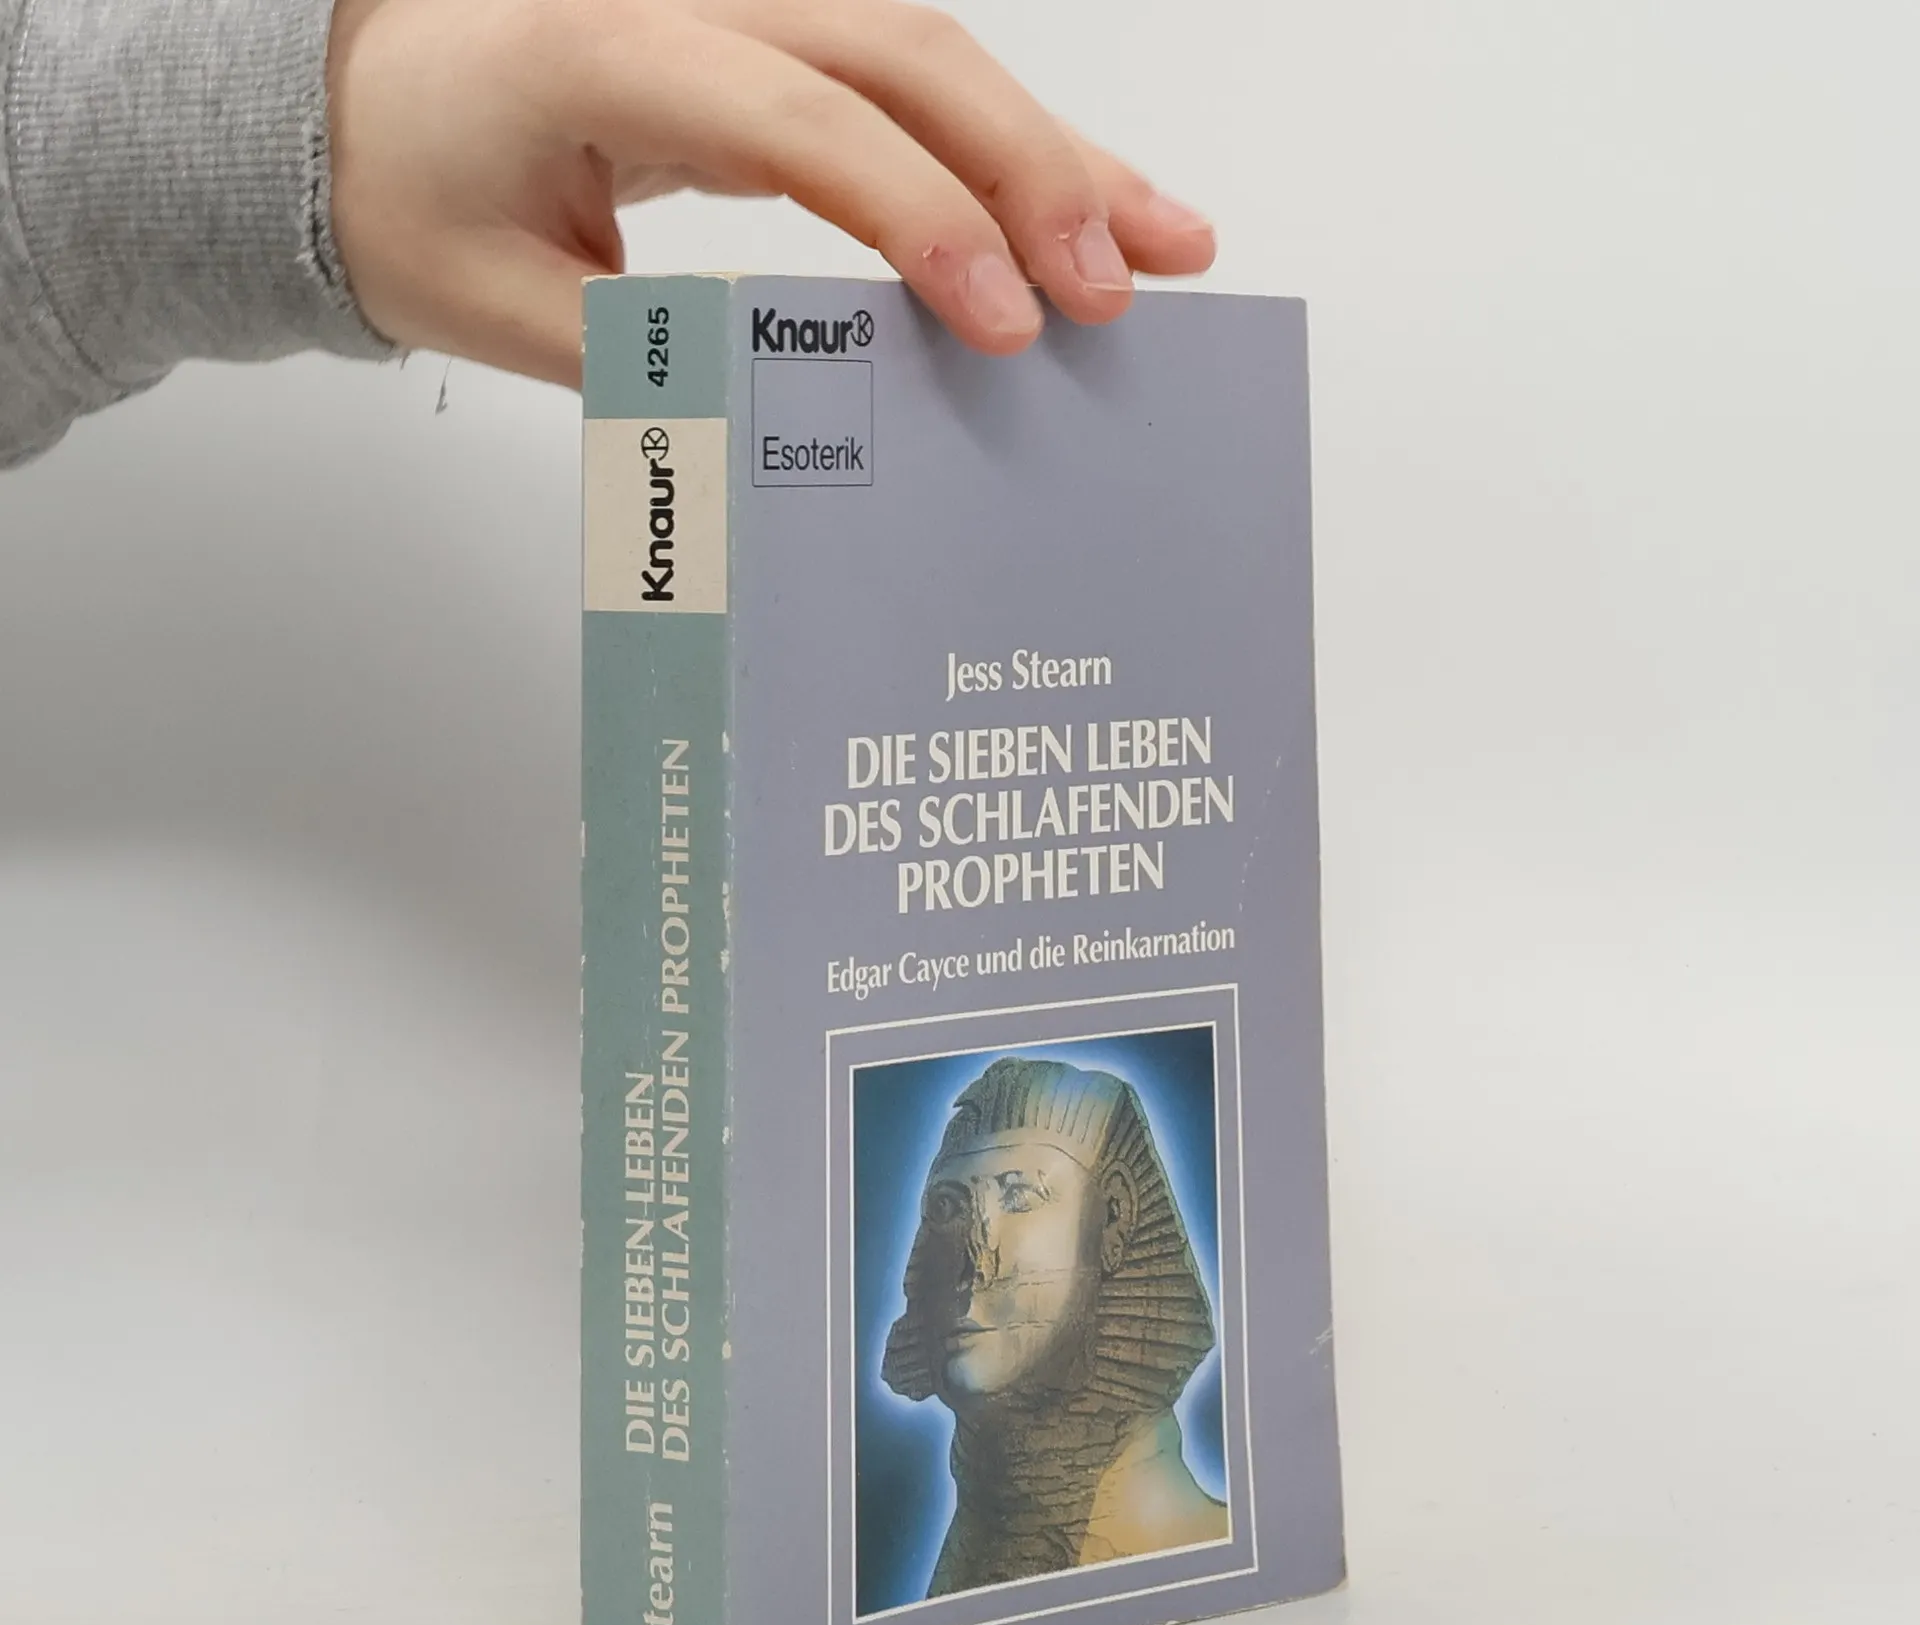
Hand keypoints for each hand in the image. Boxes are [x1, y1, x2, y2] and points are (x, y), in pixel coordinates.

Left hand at [325, 0, 1216, 385]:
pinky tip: (1089, 198)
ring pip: (933, 56)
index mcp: (606, 48)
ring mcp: (742, 1)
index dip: (918, 218)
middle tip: (1121, 289)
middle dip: (1031, 175)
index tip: (1002, 321)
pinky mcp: (776, 36)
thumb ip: (638, 362)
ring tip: (1164, 243)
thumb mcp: (494, 306)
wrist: (359, 104)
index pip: (797, 123)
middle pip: (903, 58)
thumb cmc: (412, 194)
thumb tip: (792, 431)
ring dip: (1056, 153)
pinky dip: (1008, 142)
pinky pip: (912, 76)